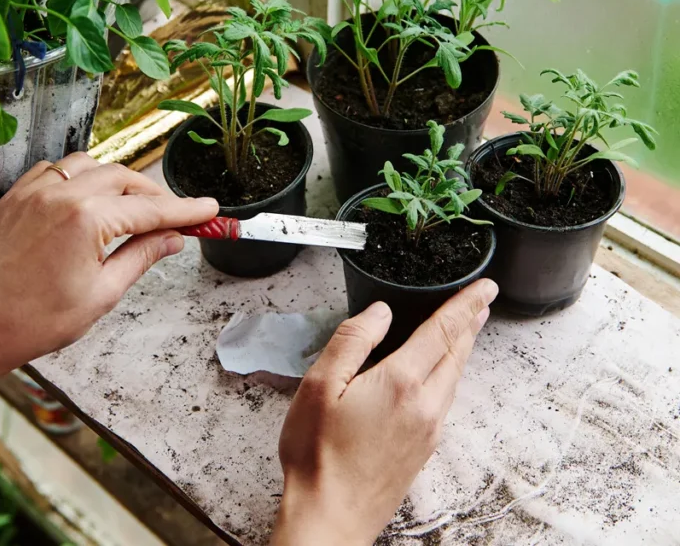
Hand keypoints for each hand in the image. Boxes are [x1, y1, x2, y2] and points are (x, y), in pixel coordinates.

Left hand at [0, 153, 217, 420]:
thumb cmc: (33, 321)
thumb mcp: (101, 295)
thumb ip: (141, 257)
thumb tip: (170, 239)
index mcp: (85, 219)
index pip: (149, 209)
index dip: (184, 211)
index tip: (208, 209)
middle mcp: (59, 194)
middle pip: (123, 178)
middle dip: (153, 195)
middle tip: (174, 217)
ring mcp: (33, 191)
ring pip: (90, 165)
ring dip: (117, 180)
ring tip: (133, 208)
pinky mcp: (15, 197)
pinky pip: (56, 170)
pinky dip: (80, 178)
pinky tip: (88, 200)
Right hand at [270, 279, 498, 545]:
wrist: (330, 517)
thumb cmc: (317, 454)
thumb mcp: (320, 385)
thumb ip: (352, 341)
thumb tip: (379, 313)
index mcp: (402, 383)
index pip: (444, 331)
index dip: (465, 304)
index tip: (486, 286)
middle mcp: (426, 405)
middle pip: (457, 354)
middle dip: (470, 324)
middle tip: (481, 301)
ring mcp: (429, 430)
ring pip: (454, 378)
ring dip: (461, 349)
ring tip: (464, 330)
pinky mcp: (423, 450)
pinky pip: (445, 399)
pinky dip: (449, 374)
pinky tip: (439, 374)